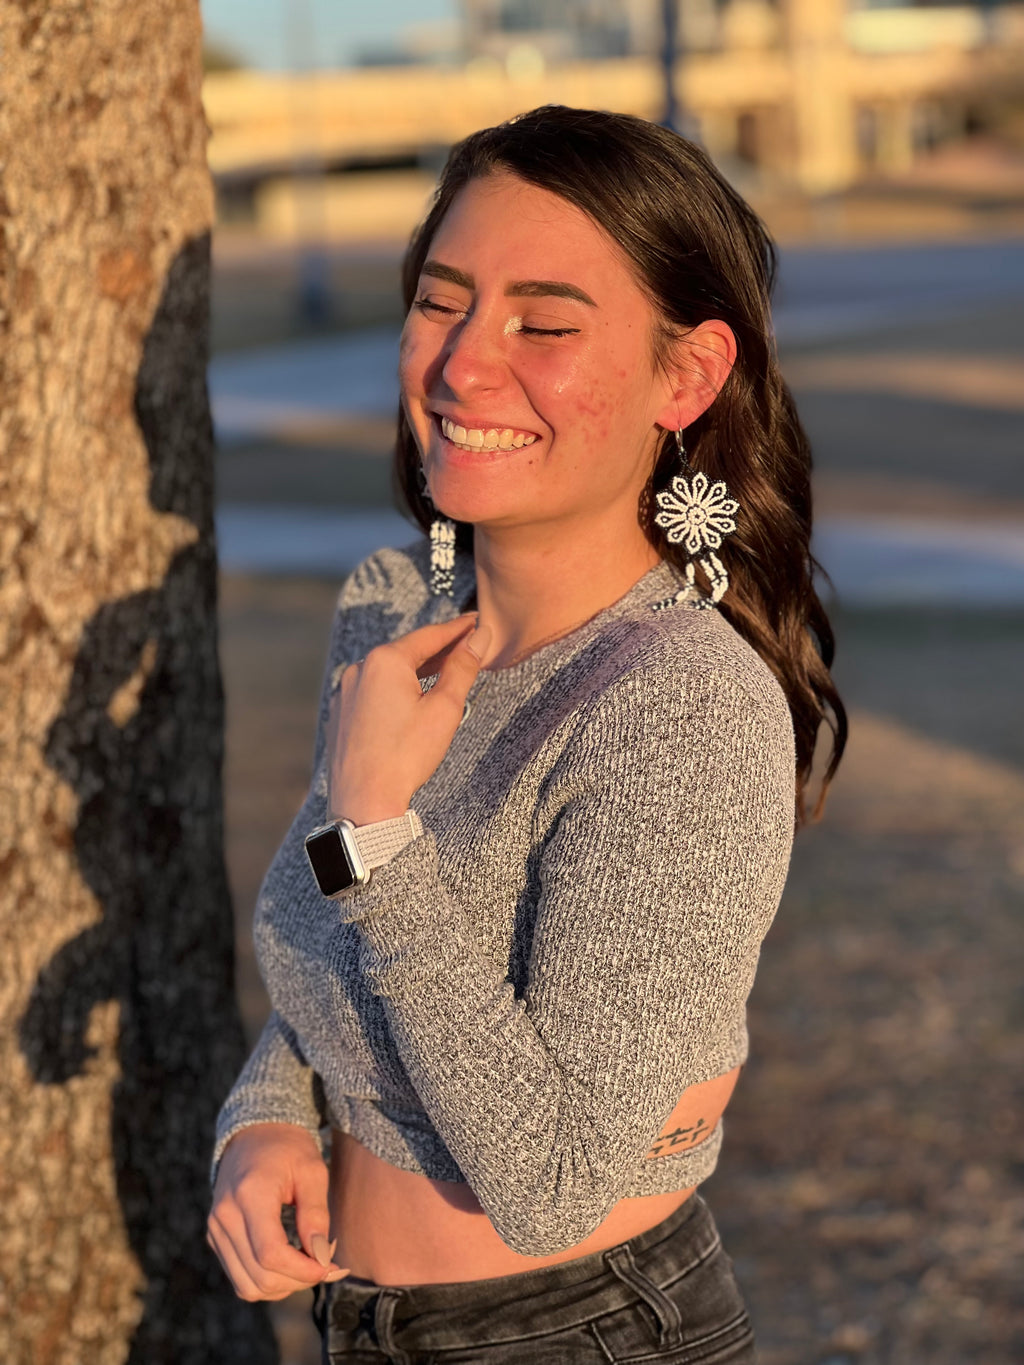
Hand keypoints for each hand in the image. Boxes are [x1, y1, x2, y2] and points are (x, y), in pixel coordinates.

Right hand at [207, 1123, 349, 1300]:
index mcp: (250, 1194)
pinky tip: (289, 1264)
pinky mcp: (216, 1238)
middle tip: (326, 1264)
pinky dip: (267, 1281)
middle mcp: (225, 1216)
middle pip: (260, 1276)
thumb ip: (316, 1214)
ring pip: (248, 1286)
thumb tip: (321, 1257)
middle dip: (298, 1280)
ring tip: (308, 1264)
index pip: (270, 1253)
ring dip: (283, 1286)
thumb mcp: (312, 1170)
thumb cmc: (288, 1149)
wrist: (254, 1135)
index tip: (330, 1266)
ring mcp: (216, 1229)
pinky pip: (240, 1279)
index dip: (303, 1270)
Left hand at [329, 613, 490, 824]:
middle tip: (465, 644)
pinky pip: (372, 691)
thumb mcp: (444, 709)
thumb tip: (478, 638)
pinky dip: (394, 689)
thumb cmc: (405, 757)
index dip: (457, 629)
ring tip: (442, 670)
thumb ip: (462, 667)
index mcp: (384, 661)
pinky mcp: (340, 713)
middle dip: (437, 648)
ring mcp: (345, 691)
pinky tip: (409, 699)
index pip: (430, 635)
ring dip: (415, 669)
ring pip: (388, 671)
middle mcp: (358, 669)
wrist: (364, 801)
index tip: (475, 622)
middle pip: (407, 651)